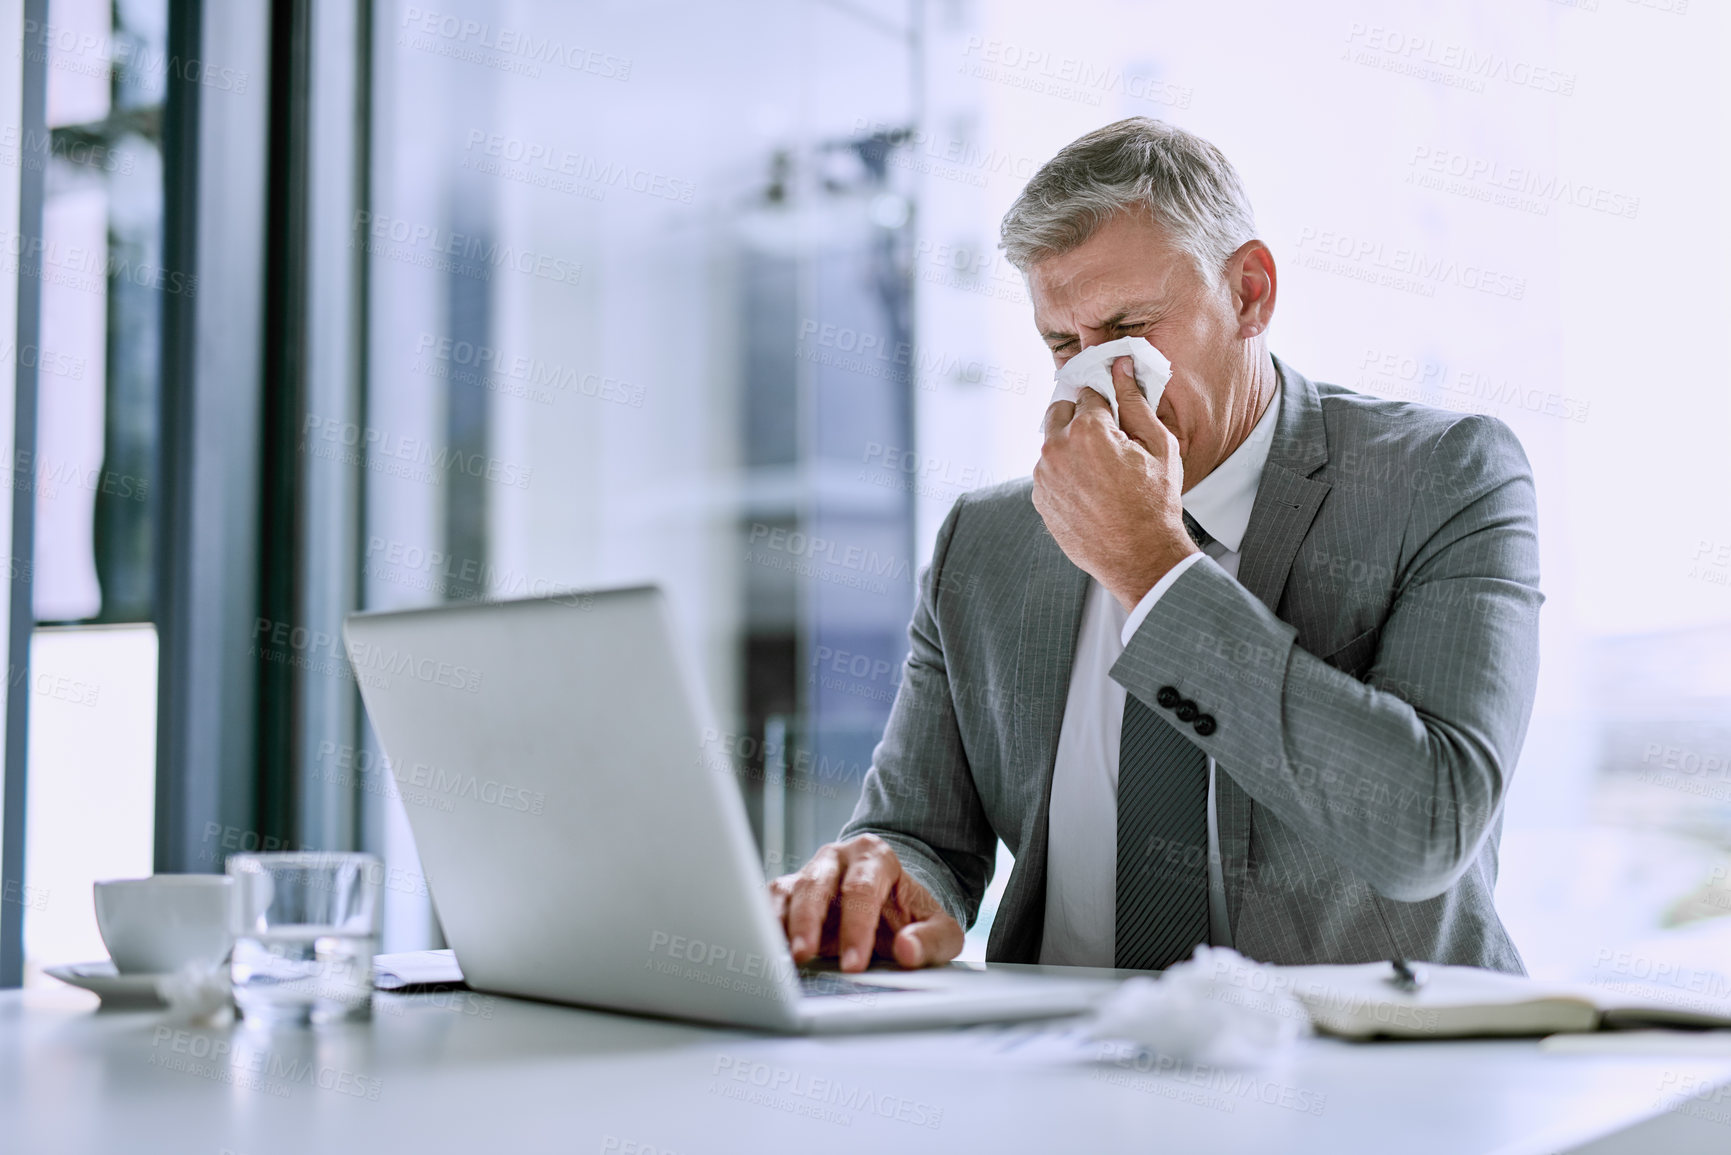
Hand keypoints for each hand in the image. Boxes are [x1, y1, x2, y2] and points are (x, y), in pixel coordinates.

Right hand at [767, 834, 963, 971]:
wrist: (891, 906)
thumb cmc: (911, 917)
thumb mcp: (938, 928)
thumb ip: (931, 940)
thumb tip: (908, 950)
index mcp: (875, 857)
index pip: (861, 889)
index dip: (856, 927)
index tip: (853, 964)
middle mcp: (836, 859)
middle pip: (816, 884)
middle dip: (808, 922)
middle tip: (804, 955)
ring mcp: (808, 874)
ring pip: (786, 892)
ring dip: (779, 925)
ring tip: (778, 956)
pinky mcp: (788, 894)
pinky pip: (768, 905)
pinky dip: (762, 926)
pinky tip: (761, 950)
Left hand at [1033, 356, 1195, 610]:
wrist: (1139, 557)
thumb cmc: (1155, 501)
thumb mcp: (1158, 444)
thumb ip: (1135, 400)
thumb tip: (1121, 365)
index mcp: (1086, 430)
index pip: (1090, 394)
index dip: (1107, 405)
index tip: (1118, 419)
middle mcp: (1056, 449)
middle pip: (1061, 411)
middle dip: (1081, 418)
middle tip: (1108, 442)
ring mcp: (1043, 476)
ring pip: (1053, 442)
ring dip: (1071, 446)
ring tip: (1101, 473)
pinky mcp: (1039, 498)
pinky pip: (1048, 472)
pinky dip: (1064, 473)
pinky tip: (1090, 491)